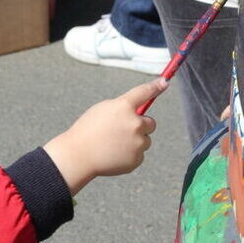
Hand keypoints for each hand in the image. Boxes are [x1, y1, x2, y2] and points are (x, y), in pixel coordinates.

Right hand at [43, 79, 167, 195]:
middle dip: (141, 126)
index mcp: (124, 107)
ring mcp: (137, 143)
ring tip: (113, 144)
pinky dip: (129, 154)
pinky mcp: (137, 159)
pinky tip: (114, 154)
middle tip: (122, 130)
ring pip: (145, 140)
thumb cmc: (87, 130)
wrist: (79, 155)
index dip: (156, 86)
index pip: (144, 92)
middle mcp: (135, 124)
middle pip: (150, 123)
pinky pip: (139, 154)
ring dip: (135, 141)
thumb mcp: (102, 109)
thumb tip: (138, 112)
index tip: (164, 82)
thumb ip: (122, 107)